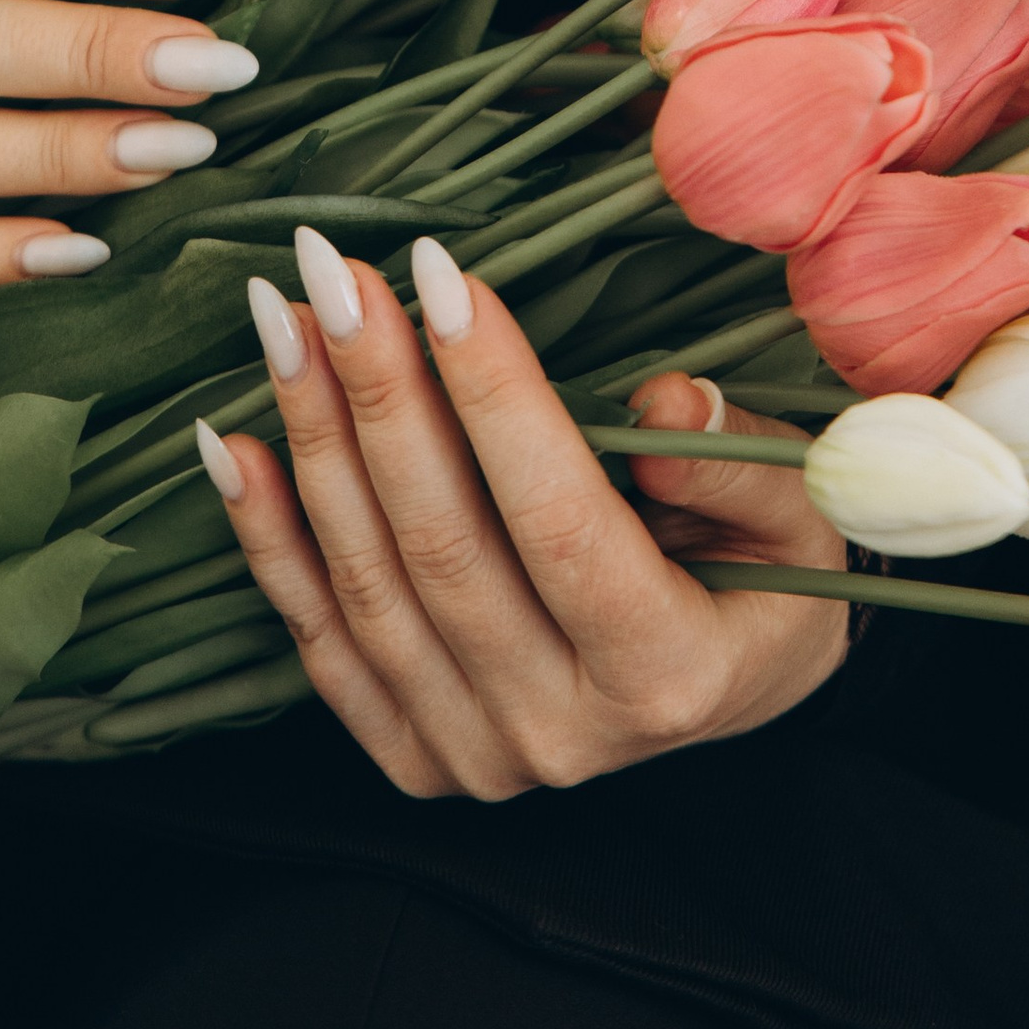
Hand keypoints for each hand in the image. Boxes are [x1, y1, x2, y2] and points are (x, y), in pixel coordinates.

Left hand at [207, 227, 848, 797]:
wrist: (730, 686)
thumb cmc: (767, 572)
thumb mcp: (798, 508)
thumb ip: (737, 461)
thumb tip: (660, 409)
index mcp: (666, 675)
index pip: (558, 520)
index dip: (495, 394)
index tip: (443, 271)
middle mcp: (563, 734)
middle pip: (444, 547)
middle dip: (380, 391)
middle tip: (336, 269)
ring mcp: (478, 759)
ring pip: (370, 586)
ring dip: (314, 441)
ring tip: (283, 318)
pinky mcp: (415, 758)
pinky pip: (321, 643)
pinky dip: (267, 541)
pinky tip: (230, 443)